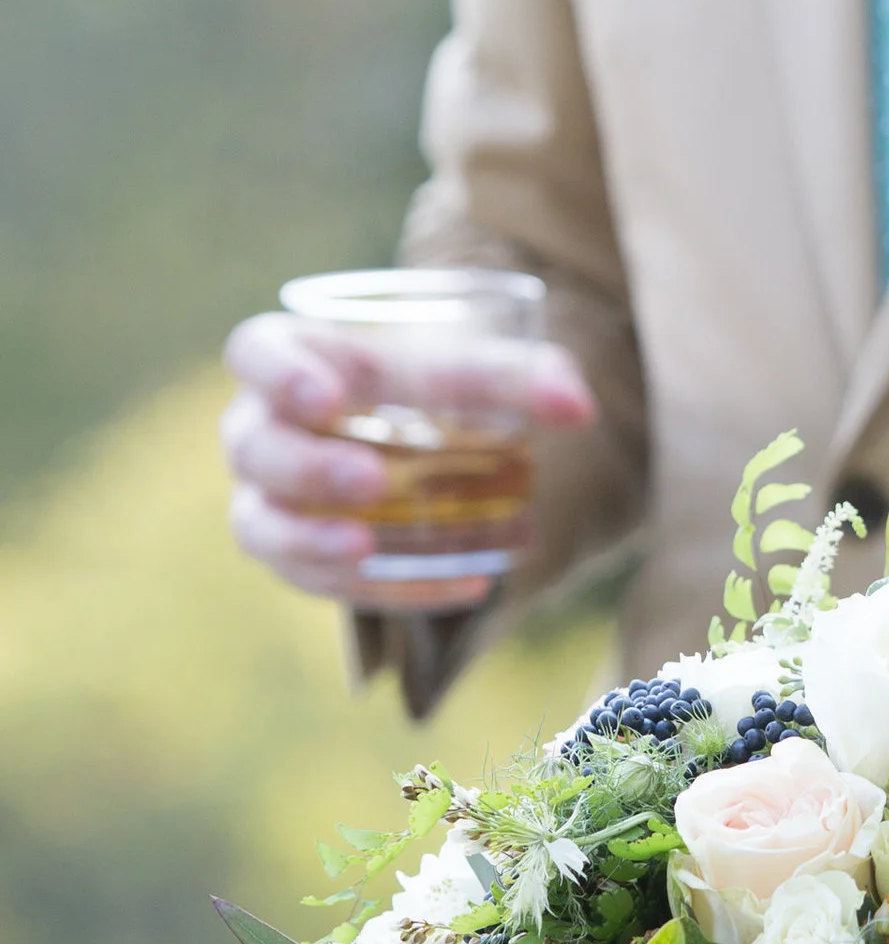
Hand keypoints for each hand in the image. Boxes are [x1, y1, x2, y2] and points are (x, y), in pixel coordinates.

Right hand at [221, 310, 596, 611]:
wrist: (407, 432)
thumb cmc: (423, 384)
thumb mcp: (464, 365)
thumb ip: (522, 374)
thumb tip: (578, 408)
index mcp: (288, 357)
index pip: (259, 352)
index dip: (283, 374)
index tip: (331, 396)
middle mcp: (260, 425)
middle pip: (255, 446)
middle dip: (309, 466)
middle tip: (370, 480)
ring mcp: (266, 496)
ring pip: (260, 525)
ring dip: (312, 542)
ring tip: (367, 548)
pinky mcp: (293, 555)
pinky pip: (318, 583)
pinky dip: (386, 590)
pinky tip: (460, 586)